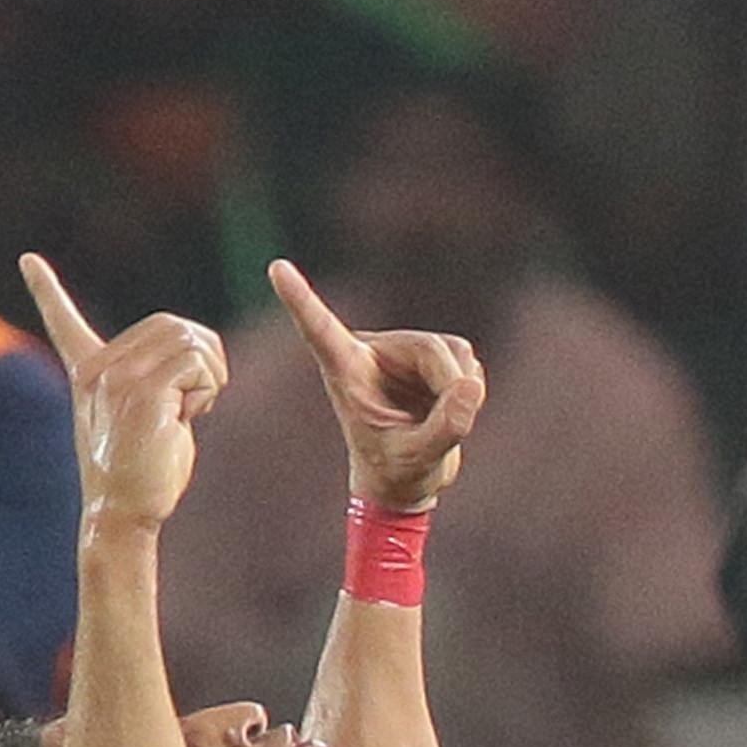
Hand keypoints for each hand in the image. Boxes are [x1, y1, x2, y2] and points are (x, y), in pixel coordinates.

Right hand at [23, 253, 224, 532]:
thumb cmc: (144, 473)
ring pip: (191, 341)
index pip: (62, 321)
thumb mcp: (145, 416)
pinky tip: (189, 418)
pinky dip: (210, 388)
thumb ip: (155, 380)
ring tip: (190, 410)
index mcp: (88, 372)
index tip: (29, 260)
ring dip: (210, 374)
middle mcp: (97, 368)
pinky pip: (198, 364)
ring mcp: (117, 377)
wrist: (123, 511)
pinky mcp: (142, 391)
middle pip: (173, 324)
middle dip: (203, 357)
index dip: (46, 291)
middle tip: (195, 399)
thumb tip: (190, 354)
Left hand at [268, 259, 482, 509]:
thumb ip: (445, 428)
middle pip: (429, 349)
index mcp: (345, 371)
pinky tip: (453, 407)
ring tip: (446, 422)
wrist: (407, 478)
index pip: (320, 330)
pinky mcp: (431, 354)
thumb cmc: (396, 470)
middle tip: (459, 424)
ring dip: (464, 389)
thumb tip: (470, 385)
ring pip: (454, 351)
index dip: (301, 299)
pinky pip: (466, 358)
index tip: (276, 268)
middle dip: (452, 385)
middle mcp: (371, 351)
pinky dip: (471, 387)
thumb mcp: (417, 459)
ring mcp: (403, 350)